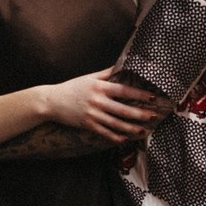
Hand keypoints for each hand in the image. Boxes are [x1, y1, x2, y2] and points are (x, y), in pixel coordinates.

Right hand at [44, 68, 168, 142]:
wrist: (51, 101)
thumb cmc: (72, 87)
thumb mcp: (89, 77)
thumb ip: (106, 73)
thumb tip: (122, 65)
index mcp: (99, 87)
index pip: (124, 90)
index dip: (139, 94)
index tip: (152, 97)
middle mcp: (98, 101)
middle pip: (123, 109)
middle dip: (140, 114)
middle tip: (154, 116)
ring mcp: (92, 114)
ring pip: (116, 123)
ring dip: (131, 128)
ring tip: (143, 130)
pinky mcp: (87, 125)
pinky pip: (104, 132)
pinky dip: (115, 137)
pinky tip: (125, 139)